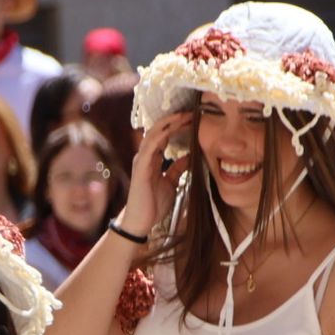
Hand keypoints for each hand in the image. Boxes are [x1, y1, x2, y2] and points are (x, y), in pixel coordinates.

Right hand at [120, 112, 190, 236]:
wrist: (141, 222)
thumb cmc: (154, 204)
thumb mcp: (171, 183)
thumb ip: (178, 168)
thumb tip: (190, 156)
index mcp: (153, 158)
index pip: (165, 135)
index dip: (178, 125)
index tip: (194, 118)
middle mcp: (145, 156)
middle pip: (159, 130)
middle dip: (175, 120)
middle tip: (191, 112)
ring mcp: (141, 161)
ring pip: (153, 134)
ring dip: (168, 124)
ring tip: (182, 116)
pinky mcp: (140, 169)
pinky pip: (149, 148)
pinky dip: (159, 137)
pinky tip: (170, 130)